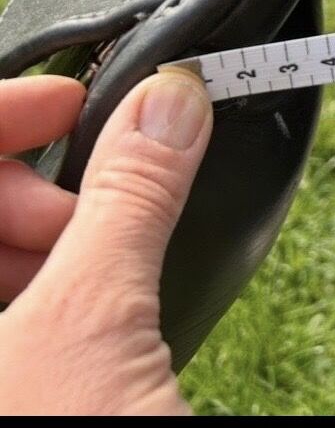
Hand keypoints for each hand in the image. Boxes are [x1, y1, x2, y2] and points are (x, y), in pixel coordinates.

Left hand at [0, 71, 211, 414]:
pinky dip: (77, 280)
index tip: (75, 103)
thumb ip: (130, 199)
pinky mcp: (23, 378)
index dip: (5, 110)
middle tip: (110, 208)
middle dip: (44, 186)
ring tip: (120, 271)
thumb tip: (170, 104)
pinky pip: (28, 299)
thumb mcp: (96, 319)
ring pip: (6, 248)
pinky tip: (114, 301)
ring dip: (67, 238)